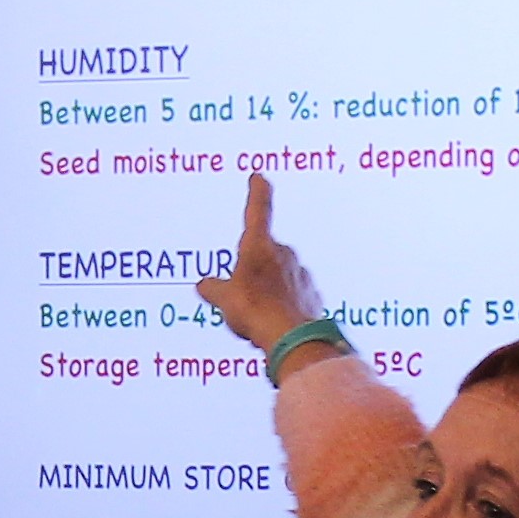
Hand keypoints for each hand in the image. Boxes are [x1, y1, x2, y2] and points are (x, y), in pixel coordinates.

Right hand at [197, 173, 322, 356]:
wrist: (292, 340)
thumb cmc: (255, 311)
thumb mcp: (222, 300)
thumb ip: (212, 289)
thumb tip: (205, 285)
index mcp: (259, 246)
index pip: (258, 210)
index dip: (257, 192)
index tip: (259, 177)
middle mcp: (284, 254)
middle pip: (265, 255)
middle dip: (254, 271)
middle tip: (241, 296)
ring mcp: (301, 275)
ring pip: (281, 277)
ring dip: (270, 290)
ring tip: (257, 317)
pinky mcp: (313, 297)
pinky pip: (295, 297)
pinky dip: (286, 306)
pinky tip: (276, 325)